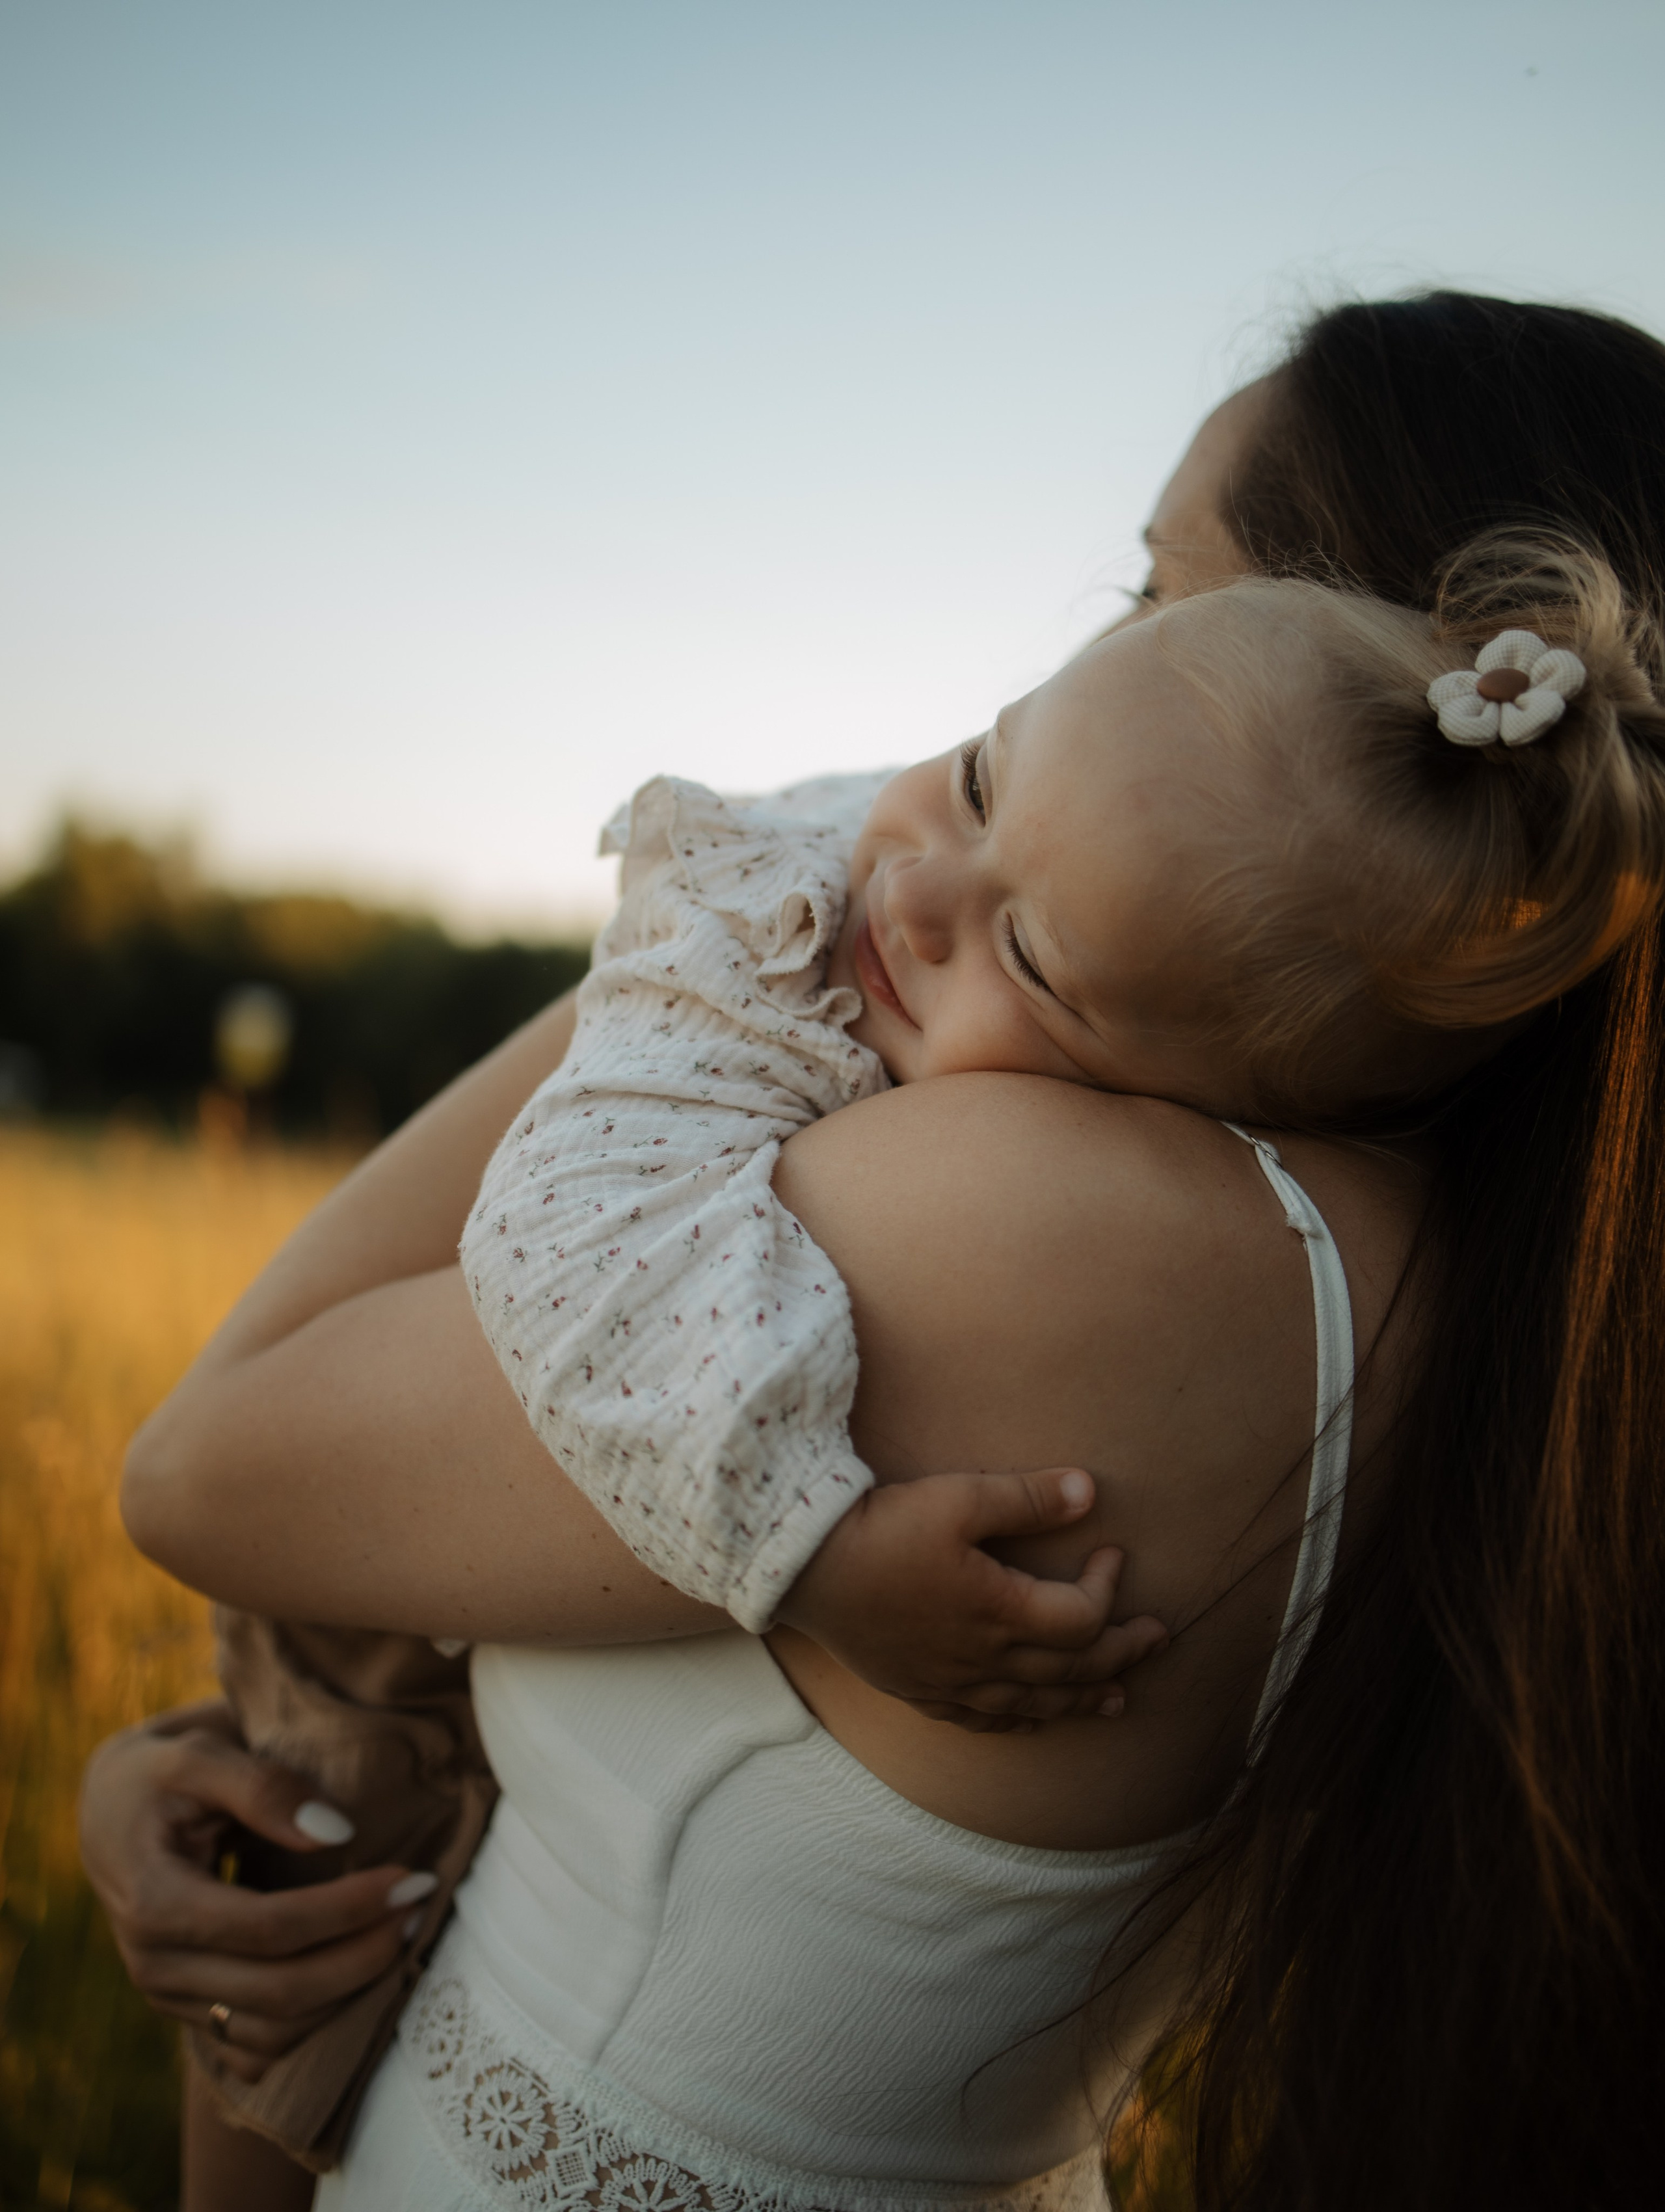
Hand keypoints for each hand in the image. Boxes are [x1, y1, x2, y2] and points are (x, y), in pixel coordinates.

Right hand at [79, 1701, 433, 2083]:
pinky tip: (362, 1974)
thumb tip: (337, 1834)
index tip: (412, 1878)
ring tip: (402, 1935)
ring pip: (273, 2033)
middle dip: (362, 1956)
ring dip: (348, 1996)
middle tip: (420, 1905)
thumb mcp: (198, 1753)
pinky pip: (258, 2045)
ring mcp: (169, 1996)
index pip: (268, 1928)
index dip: (348, 1910)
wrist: (109, 1811)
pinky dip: (317, 2024)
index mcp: (154, 1901)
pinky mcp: (188, 2009)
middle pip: (278, 1992)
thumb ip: (263, 1787)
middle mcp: (156, 1964)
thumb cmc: (160, 1773)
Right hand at [776, 1468, 1168, 1730]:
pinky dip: (1022, 1720)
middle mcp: (984, 1660)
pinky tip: (1034, 1717)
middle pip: (1073, 1670)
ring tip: (1118, 1699)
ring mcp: (952, 1683)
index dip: (1109, 1589)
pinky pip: (985, 1721)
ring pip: (1035, 1704)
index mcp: (1000, 1612)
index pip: (1082, 1618)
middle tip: (1158, 1638)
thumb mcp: (959, 1497)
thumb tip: (1091, 1492)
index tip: (1113, 1552)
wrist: (804, 1569)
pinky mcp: (921, 1690)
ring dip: (1083, 1700)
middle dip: (1123, 1654)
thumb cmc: (883, 1527)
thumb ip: (1028, 1499)